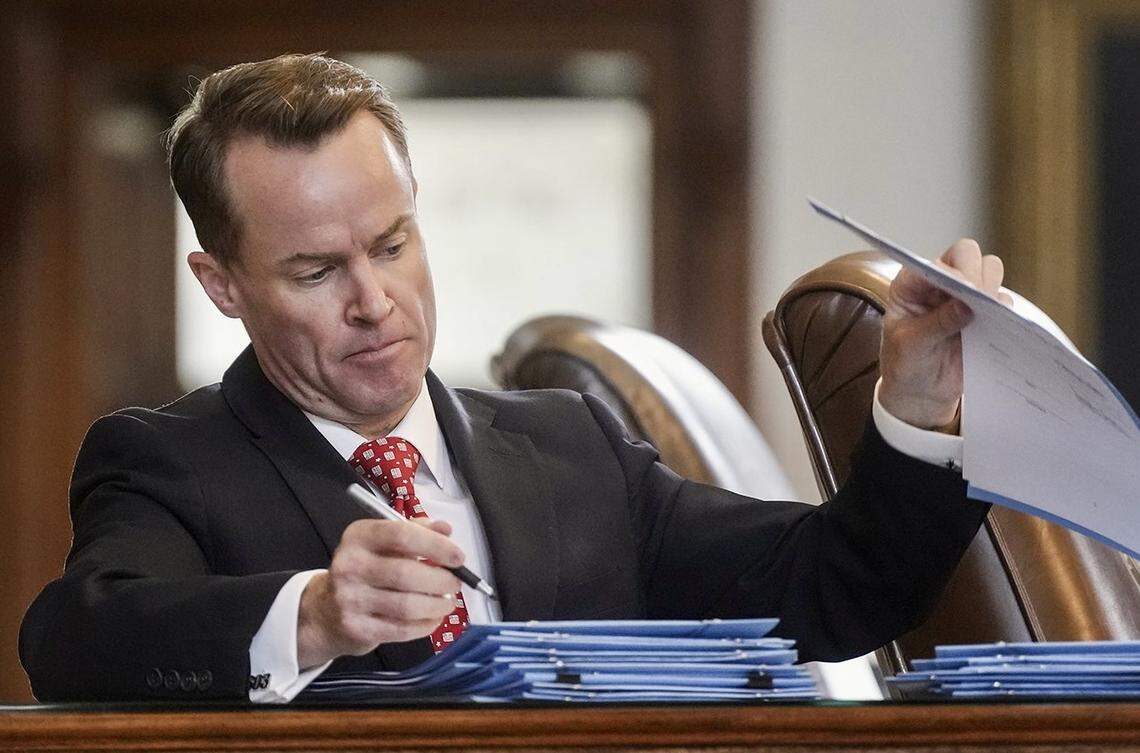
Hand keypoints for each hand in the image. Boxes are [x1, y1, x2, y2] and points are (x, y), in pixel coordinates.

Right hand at [296, 517, 463, 669]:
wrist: (326, 611)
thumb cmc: (365, 570)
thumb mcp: (384, 543)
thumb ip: (416, 532)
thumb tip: (445, 529)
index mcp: (359, 536)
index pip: (402, 535)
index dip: (436, 546)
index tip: (458, 557)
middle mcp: (349, 565)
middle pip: (406, 573)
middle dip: (441, 580)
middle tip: (455, 583)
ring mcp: (350, 599)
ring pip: (407, 605)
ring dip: (437, 605)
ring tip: (447, 602)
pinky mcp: (356, 628)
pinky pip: (401, 629)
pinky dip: (425, 625)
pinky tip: (433, 619)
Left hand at [879, 239, 1013, 429]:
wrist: (920, 391)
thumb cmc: (905, 364)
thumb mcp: (911, 346)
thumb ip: (936, 324)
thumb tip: (967, 305)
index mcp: (912, 284)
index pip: (935, 262)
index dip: (953, 271)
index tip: (966, 290)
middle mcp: (938, 282)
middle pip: (967, 255)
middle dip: (977, 274)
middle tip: (981, 300)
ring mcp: (963, 295)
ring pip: (989, 271)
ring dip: (992, 289)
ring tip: (988, 314)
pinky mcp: (984, 313)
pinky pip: (1003, 302)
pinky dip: (1005, 312)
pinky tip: (999, 327)